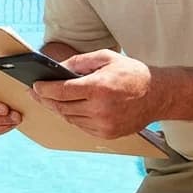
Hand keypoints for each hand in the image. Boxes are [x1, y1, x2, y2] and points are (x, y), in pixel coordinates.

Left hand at [29, 50, 162, 139]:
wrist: (158, 95)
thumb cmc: (131, 73)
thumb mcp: (106, 58)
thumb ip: (80, 62)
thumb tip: (57, 68)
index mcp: (99, 87)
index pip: (61, 91)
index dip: (44, 89)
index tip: (34, 85)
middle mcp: (100, 109)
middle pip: (62, 106)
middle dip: (46, 99)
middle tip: (35, 93)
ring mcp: (104, 124)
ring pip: (69, 118)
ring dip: (58, 108)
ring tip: (50, 99)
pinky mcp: (107, 134)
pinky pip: (81, 126)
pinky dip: (73, 117)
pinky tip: (68, 108)